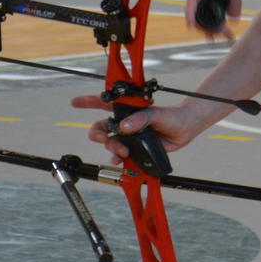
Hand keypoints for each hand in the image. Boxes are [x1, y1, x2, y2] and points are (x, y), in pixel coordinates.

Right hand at [70, 98, 200, 165]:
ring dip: (112, 147)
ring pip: (110, 142)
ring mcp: (129, 136)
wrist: (185, 129)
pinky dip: (117, 158)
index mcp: (128, 109)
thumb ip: (141, 119)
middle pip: (102, 128)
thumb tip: (124, 127)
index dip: (89, 102)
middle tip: (104, 138)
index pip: (105, 103)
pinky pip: (119, 155)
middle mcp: (126, 122)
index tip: (75, 102)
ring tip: (123, 151)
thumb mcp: (156, 114)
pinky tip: (119, 160)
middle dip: (97, 133)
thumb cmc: (172, 116)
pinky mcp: (135, 148)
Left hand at [187, 0, 245, 41]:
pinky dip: (190, 15)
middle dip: (213, 29)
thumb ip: (234, 1)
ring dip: (204, 26)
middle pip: (202, 16)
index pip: (211, 13)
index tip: (227, 34)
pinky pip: (191, 3)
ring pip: (195, 13)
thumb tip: (234, 17)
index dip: (218, 25)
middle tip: (224, 36)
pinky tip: (191, 25)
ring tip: (213, 34)